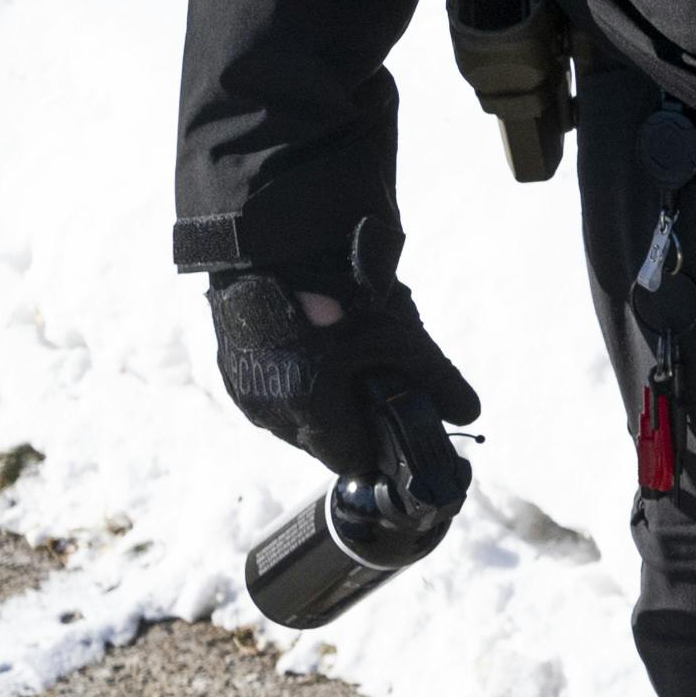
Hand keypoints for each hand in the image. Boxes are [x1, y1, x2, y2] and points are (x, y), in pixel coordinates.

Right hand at [206, 269, 483, 491]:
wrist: (280, 237)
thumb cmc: (344, 290)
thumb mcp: (402, 338)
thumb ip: (438, 382)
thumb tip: (468, 414)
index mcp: (305, 408)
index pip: (349, 459)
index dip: (378, 449)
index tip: (397, 433)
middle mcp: (266, 408)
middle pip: (320, 442)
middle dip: (351, 425)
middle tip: (376, 391)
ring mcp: (241, 388)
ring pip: (292, 420)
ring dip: (320, 405)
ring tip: (346, 365)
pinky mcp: (228, 365)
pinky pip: (268, 394)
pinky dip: (293, 384)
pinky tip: (316, 353)